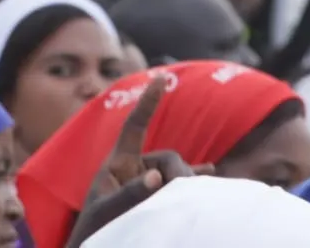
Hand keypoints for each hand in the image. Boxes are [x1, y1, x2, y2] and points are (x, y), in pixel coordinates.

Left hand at [65, 75, 203, 247]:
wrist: (98, 247)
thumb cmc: (97, 230)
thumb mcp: (107, 211)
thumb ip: (129, 194)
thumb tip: (157, 177)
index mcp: (118, 164)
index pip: (134, 127)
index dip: (147, 103)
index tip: (160, 78)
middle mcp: (136, 169)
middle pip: (169, 158)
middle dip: (180, 173)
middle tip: (184, 195)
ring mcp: (150, 184)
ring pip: (180, 173)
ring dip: (190, 182)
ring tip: (200, 197)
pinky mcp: (159, 198)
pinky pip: (183, 183)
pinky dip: (197, 179)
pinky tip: (212, 175)